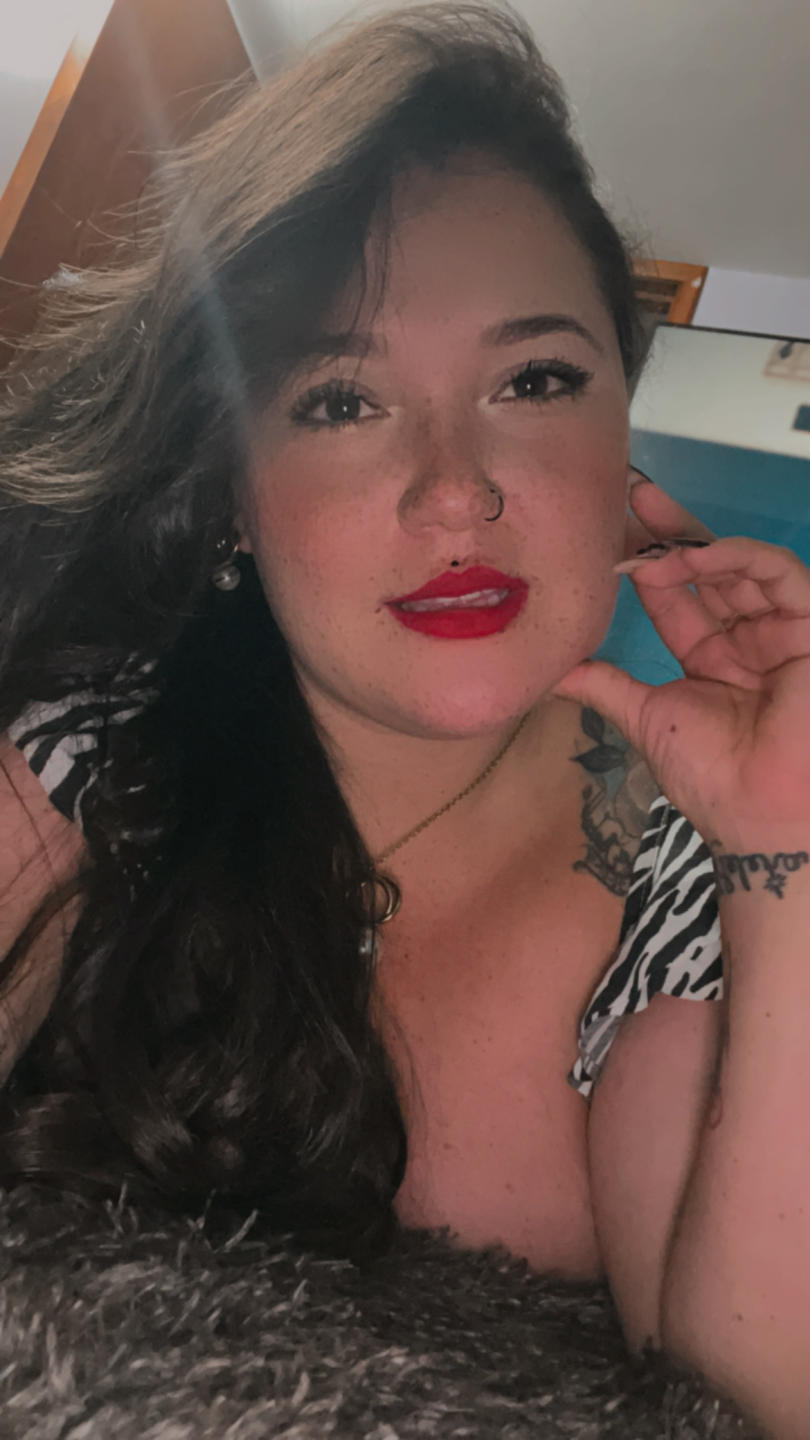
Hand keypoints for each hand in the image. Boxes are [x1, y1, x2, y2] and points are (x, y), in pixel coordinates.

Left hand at [552, 476, 809, 833]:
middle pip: (708, 567)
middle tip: (629, 493)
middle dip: (669, 530)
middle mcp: (748, 639)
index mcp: (712, 660)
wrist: (759, 814)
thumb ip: (603, 685)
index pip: (677, 596)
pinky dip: (736, 555)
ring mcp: (781, 632)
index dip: (645, 563)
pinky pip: (779, 573)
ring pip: (741, 564)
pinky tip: (691, 556)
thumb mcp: (645, 717)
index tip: (607, 531)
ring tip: (646, 534)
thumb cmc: (712, 777)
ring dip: (692, 542)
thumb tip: (548, 671)